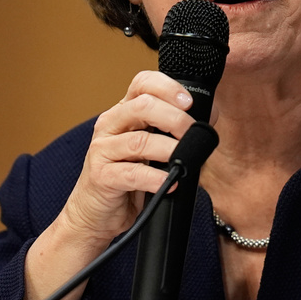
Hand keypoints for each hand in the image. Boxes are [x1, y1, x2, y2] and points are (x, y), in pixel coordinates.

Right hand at [23, 70, 198, 299]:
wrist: (93, 216)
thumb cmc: (126, 180)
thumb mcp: (147, 150)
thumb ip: (167, 132)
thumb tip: (206, 121)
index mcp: (122, 114)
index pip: (141, 83)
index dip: (167, 86)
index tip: (189, 101)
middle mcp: (109, 126)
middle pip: (142, 106)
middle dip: (175, 118)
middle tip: (193, 133)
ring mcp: (102, 151)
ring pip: (140, 141)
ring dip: (170, 149)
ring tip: (185, 159)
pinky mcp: (101, 177)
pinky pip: (133, 174)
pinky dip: (157, 179)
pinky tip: (171, 183)